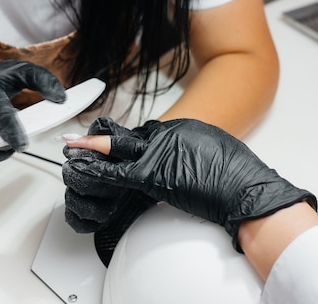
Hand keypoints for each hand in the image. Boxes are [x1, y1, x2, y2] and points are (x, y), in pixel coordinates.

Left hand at [63, 118, 316, 251]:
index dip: (125, 144)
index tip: (109, 144)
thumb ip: (191, 151)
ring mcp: (158, 152)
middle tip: (79, 140)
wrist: (246, 189)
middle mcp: (167, 135)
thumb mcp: (213, 150)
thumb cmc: (238, 175)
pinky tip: (80, 167)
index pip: (144, 135)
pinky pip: (117, 173)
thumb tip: (183, 161)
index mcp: (181, 128)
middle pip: (127, 138)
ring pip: (116, 150)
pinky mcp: (153, 174)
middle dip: (101, 140)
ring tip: (71, 148)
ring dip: (89, 151)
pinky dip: (96, 170)